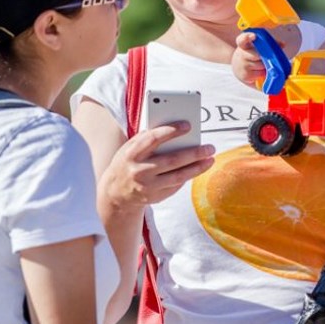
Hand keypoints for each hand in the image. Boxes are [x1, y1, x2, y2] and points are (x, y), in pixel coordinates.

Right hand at [98, 122, 213, 211]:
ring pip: (178, 176)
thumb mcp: (130, 148)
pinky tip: (197, 169)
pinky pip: (175, 186)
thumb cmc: (127, 162)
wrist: (114, 192)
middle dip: (193, 153)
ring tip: (210, 159)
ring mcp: (147, 186)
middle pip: (172, 160)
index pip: (153, 139)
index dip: (171, 131)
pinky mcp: (154, 197)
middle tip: (209, 147)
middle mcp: (139, 171)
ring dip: (197, 168)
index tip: (188, 125)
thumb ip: (147, 138)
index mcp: (132, 154)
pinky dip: (187, 177)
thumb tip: (174, 128)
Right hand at [232, 32, 267, 88]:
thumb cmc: (251, 56)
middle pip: (259, 55)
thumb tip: (282, 44)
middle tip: (268, 57)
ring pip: (262, 65)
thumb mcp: (257, 48)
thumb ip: (269, 44)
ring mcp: (243, 66)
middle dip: (266, 57)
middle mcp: (241, 54)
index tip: (253, 36)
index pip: (242, 39)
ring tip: (263, 65)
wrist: (239, 69)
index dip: (247, 37)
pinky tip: (261, 71)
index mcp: (243, 45)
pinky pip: (261, 74)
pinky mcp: (245, 76)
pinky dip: (264, 73)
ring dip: (266, 66)